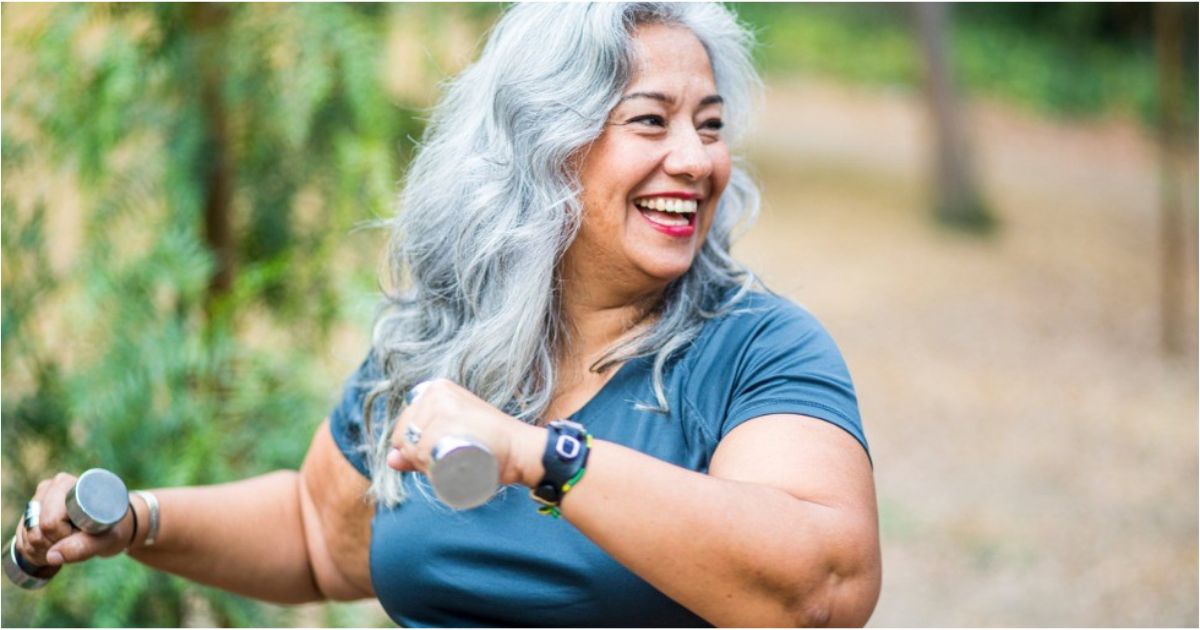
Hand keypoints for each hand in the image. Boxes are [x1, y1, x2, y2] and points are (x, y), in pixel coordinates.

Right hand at [15, 473, 132, 567]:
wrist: (110, 527)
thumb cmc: (111, 530)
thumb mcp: (105, 540)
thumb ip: (82, 548)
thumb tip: (52, 556)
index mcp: (68, 485)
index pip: (51, 522)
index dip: (63, 537)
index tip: (81, 535)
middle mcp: (48, 488)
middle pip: (35, 530)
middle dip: (54, 544)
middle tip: (76, 541)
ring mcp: (37, 501)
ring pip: (27, 537)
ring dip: (45, 550)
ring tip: (68, 543)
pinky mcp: (30, 515)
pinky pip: (22, 541)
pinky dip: (36, 551)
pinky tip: (54, 546)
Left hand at [388, 379, 545, 487]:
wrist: (517, 449)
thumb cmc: (486, 446)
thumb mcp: (448, 441)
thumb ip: (417, 450)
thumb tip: (391, 460)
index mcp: (434, 390)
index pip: (405, 427)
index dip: (416, 448)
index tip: (440, 453)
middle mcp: (436, 391)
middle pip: (406, 435)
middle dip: (419, 457)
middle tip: (447, 461)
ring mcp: (442, 402)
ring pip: (414, 445)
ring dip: (425, 463)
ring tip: (451, 462)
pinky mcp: (449, 415)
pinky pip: (423, 447)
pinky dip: (429, 462)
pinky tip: (447, 461)